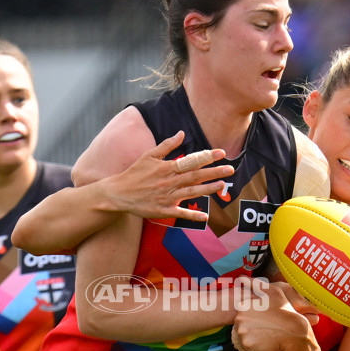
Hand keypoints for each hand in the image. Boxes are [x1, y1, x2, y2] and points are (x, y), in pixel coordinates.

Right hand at [104, 131, 233, 221]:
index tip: (221, 152)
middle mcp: (169, 182)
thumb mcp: (149, 155)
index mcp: (167, 167)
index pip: (191, 161)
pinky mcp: (164, 210)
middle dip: (214, 172)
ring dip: (208, 190)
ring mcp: (167, 197)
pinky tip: (205, 217)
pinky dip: (192, 216)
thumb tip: (181, 133)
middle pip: (195, 176)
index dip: (207, 156)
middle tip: (231, 169)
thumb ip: (167, 145)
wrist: (119, 193)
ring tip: (223, 186)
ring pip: (191, 193)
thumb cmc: (134, 173)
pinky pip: (180, 213)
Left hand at [233, 278, 318, 350]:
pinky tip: (267, 342)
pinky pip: (248, 348)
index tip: (265, 319)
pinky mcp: (247, 344)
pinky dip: (257, 347)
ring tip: (268, 334)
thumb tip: (240, 278)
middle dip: (253, 328)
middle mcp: (239, 318)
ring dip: (255, 338)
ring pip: (244, 337)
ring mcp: (242, 331)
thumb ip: (255, 284)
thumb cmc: (285, 311)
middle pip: (241, 326)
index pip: (242, 315)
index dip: (254, 318)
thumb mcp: (272, 292)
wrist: (295, 332)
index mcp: (243, 305)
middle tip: (268, 327)